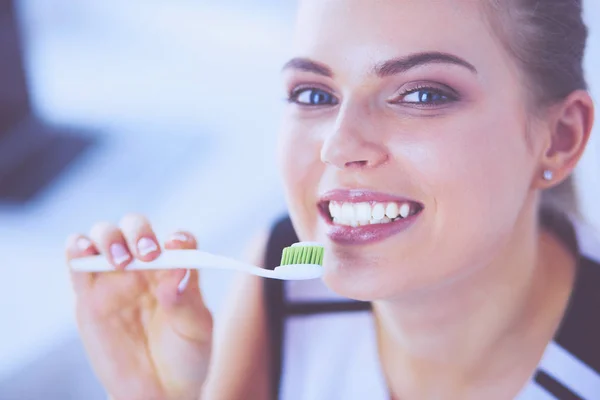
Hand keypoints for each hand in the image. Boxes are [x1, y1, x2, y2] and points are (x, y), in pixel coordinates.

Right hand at [66, 214, 212, 399]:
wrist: (159, 392)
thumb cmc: (185, 358)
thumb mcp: (196, 331)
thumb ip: (186, 302)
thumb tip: (177, 272)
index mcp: (177, 271)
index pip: (178, 241)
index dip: (178, 239)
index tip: (177, 246)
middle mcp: (146, 268)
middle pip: (137, 228)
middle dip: (139, 232)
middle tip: (148, 254)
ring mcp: (115, 279)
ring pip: (105, 236)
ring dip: (110, 237)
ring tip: (121, 261)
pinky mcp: (88, 296)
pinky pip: (78, 263)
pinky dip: (78, 248)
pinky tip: (84, 252)